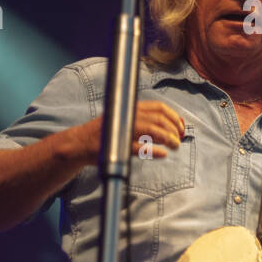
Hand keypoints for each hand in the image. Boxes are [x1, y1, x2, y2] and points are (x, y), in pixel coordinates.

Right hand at [70, 101, 185, 164]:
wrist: (80, 144)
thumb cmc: (108, 133)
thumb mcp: (127, 121)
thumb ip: (147, 122)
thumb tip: (173, 128)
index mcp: (131, 108)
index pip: (159, 107)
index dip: (174, 117)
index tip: (181, 127)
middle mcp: (127, 115)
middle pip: (158, 118)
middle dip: (173, 129)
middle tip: (180, 139)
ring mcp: (122, 129)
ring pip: (151, 130)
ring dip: (167, 138)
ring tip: (175, 146)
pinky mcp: (117, 145)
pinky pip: (139, 148)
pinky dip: (153, 151)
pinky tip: (162, 154)